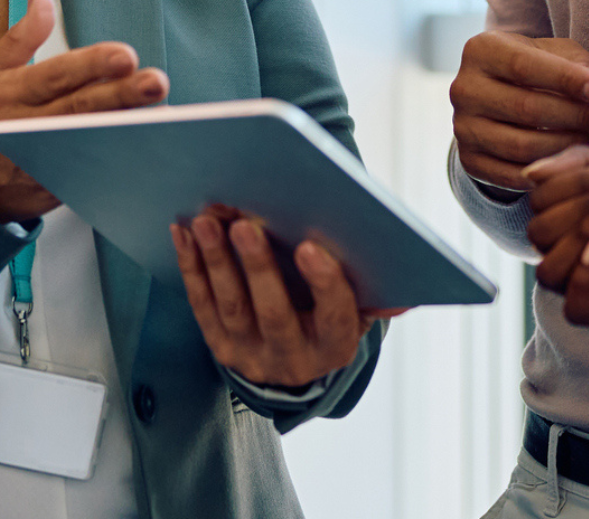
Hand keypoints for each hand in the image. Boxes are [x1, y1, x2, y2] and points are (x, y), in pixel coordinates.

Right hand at [0, 0, 168, 221]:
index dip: (91, 65)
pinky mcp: (53, 188)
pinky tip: (148, 149)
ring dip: (127, 130)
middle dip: (122, 96)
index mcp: (12, 92)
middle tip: (157, 82)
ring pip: (89, 144)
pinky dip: (117, 162)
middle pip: (81, 109)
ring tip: (163, 117)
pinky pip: (89, 175)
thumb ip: (22, 34)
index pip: (57, 75)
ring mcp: (41, 161)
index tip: (125, 56)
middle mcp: (27, 126)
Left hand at [171, 212, 400, 388]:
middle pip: (273, 312)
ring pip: (231, 306)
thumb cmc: (330, 318)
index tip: (311, 246)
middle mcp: (292, 357)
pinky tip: (185, 233)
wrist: (294, 366)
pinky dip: (192, 267)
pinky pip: (202, 305)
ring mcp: (251, 354)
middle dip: (258, 266)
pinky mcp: (220, 346)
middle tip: (245, 223)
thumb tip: (404, 297)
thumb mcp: (359, 312)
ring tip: (207, 221)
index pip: (334, 316)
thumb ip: (375, 298)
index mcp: (335, 345)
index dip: (324, 283)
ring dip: (216, 261)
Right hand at [450, 30, 588, 192]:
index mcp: (481, 50)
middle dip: (578, 116)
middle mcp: (463, 89)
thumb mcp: (559, 56)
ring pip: (523, 146)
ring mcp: (463, 128)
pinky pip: (514, 175)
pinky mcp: (469, 160)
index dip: (567, 80)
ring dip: (569, 145)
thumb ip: (585, 71)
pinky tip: (575, 159)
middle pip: (527, 108)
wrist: (500, 99)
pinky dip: (550, 169)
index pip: (525, 66)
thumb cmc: (539, 70)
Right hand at [524, 145, 588, 293]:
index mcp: (561, 215)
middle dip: (579, 211)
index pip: (540, 199)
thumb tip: (530, 174)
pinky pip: (575, 309)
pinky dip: (582, 281)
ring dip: (575, 243)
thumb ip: (573, 164)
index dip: (573, 184)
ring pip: (548, 272)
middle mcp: (564, 250)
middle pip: (540, 232)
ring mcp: (580, 281)